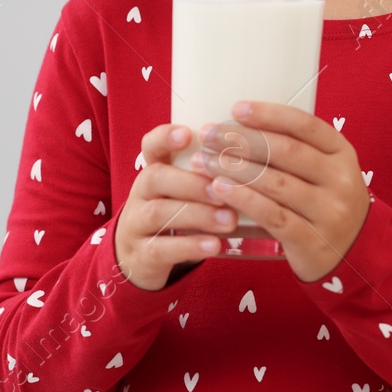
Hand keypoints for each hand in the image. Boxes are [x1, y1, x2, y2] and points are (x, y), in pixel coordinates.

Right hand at [113, 122, 239, 290]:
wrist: (141, 257)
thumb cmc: (175, 214)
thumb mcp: (182, 191)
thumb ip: (205, 174)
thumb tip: (255, 156)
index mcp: (152, 171)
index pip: (150, 146)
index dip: (165, 137)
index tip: (188, 134)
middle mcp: (140, 193)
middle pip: (155, 178)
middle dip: (191, 182)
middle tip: (223, 189)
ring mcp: (136, 224)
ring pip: (159, 213)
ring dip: (198, 215)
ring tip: (230, 220)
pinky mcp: (142, 255)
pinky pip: (161, 248)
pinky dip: (190, 246)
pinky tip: (215, 245)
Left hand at [188, 99, 369, 283]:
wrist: (354, 254)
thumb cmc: (325, 201)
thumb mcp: (325, 170)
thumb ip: (295, 149)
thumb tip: (239, 125)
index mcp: (342, 153)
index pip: (305, 125)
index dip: (269, 114)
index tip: (237, 108)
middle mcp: (340, 180)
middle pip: (286, 152)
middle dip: (242, 140)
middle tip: (209, 135)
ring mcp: (329, 212)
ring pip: (277, 183)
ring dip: (236, 169)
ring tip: (205, 161)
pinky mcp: (313, 241)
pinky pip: (274, 216)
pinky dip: (244, 200)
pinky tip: (221, 189)